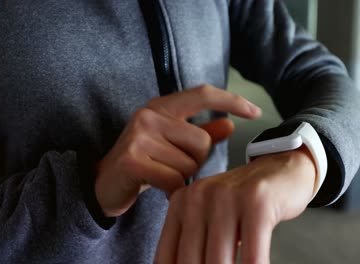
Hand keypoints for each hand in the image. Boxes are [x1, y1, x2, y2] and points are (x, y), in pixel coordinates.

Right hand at [95, 85, 261, 216]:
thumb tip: (230, 126)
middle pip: (202, 142)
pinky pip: (174, 180)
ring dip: (182, 177)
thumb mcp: (171, 142)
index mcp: (161, 106)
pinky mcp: (133, 159)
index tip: (255, 111)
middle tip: (173, 166)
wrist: (104, 183)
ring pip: (189, 164)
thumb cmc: (143, 161)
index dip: (231, 100)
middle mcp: (149, 115)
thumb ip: (200, 133)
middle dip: (195, 161)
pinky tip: (159, 189)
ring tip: (161, 175)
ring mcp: (139, 135)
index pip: (202, 94)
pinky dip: (172, 191)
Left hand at [154, 146, 316, 263]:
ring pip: (219, 262)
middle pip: (192, 263)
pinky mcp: (256, 201)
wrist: (280, 167)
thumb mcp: (211, 218)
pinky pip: (252, 254)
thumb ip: (194, 245)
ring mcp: (226, 197)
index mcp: (180, 204)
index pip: (167, 258)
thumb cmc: (244, 202)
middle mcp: (198, 197)